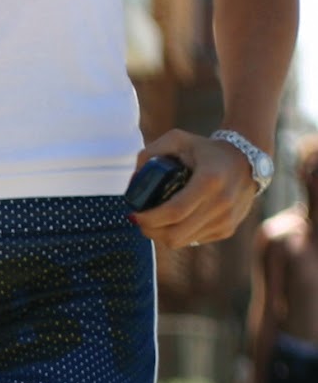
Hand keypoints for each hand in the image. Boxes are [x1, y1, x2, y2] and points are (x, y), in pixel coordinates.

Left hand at [129, 130, 261, 248]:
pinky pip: (194, 240)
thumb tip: (133, 181)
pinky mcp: (228, 229)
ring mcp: (226, 219)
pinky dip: (180, 234)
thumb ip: (151, 152)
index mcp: (209, 181)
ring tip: (156, 221)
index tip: (134, 214)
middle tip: (141, 220)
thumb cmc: (207, 149)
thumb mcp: (179, 140)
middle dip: (151, 231)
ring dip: (163, 235)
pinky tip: (178, 221)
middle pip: (174, 235)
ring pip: (182, 242)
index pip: (173, 212)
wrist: (248, 156)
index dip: (148, 219)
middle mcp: (221, 203)